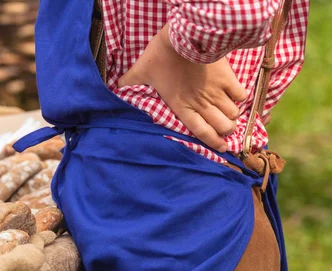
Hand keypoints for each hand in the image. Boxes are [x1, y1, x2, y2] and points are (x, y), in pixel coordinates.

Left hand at [118, 25, 247, 152]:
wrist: (184, 36)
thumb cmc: (160, 55)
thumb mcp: (141, 71)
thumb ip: (130, 81)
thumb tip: (116, 86)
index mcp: (181, 106)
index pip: (201, 132)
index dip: (213, 142)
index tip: (222, 148)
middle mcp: (201, 103)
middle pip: (223, 126)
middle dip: (226, 130)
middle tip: (225, 127)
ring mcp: (216, 91)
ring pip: (233, 113)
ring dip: (232, 114)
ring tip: (229, 112)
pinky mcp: (227, 78)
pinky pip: (241, 95)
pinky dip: (239, 97)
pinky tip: (234, 94)